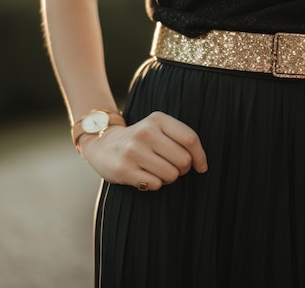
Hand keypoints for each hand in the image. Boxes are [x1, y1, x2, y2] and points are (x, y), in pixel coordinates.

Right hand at [79, 111, 207, 190]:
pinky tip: (144, 175)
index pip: (190, 139)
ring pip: (171, 175)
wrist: (103, 144)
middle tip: (171, 166)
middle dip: (182, 169)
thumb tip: (202, 165)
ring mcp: (133, 151)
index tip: (201, 166)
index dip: (200, 156)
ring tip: (156, 170)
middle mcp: (145, 133)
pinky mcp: (124, 169)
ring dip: (168, 177)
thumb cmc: (140, 139)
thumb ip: (180, 139)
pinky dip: (154, 184)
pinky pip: (156, 185)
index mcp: (157, 119)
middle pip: (183, 160)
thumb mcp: (158, 128)